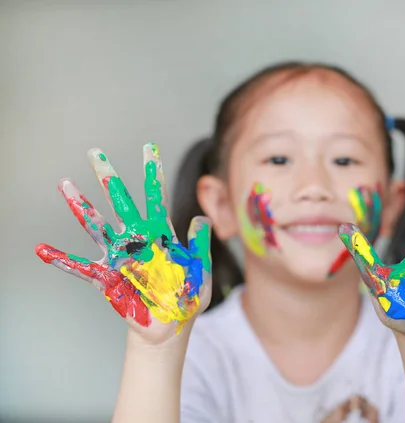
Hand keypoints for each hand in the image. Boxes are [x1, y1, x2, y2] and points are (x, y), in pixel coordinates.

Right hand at [35, 143, 211, 343]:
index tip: (149, 148)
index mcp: (160, 235)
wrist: (172, 326)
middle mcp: (137, 240)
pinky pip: (82, 268)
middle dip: (109, 178)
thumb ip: (200, 244)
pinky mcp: (109, 279)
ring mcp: (120, 257)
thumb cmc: (188, 297)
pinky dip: (62, 260)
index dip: (153, 174)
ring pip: (98, 226)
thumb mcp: (201, 268)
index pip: (156, 198)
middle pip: (121, 203)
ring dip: (82, 207)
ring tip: (65, 184)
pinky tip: (43, 249)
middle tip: (95, 153)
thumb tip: (202, 217)